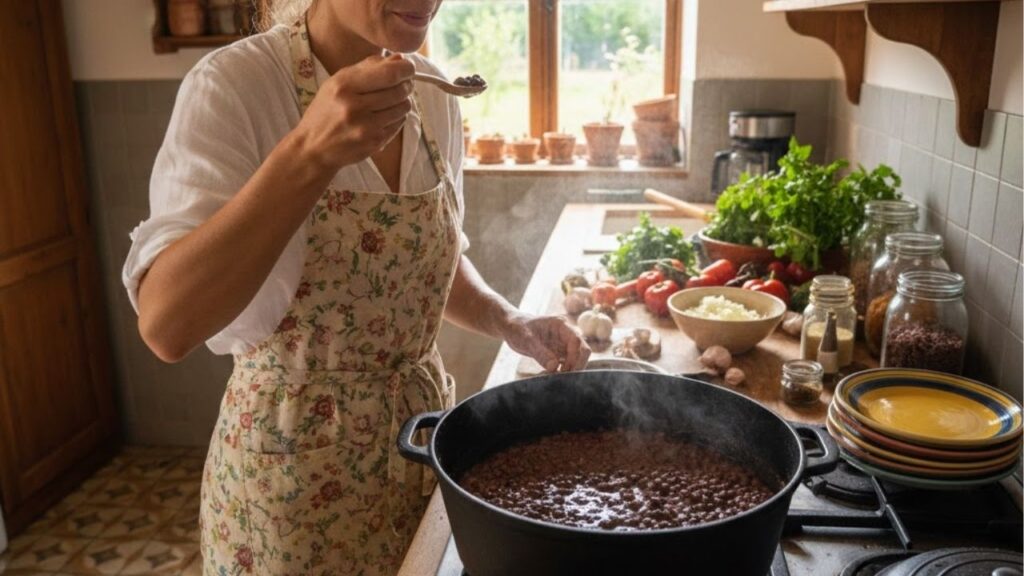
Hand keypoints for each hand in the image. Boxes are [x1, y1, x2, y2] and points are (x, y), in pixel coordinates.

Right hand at [294, 53, 414, 171]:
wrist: (313, 147)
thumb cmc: (326, 111)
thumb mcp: (338, 82)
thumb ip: (368, 67)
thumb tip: (399, 58)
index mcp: (344, 86)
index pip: (388, 74)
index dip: (405, 68)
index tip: (408, 67)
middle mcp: (355, 107)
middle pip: (399, 90)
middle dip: (406, 84)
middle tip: (404, 82)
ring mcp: (366, 127)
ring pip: (403, 107)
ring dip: (403, 101)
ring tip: (392, 100)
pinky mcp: (374, 143)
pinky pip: (399, 123)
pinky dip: (397, 116)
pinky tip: (385, 115)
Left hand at [501, 313, 590, 372]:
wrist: (511, 327)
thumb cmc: (517, 328)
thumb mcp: (525, 339)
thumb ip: (540, 352)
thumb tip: (554, 367)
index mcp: (561, 325)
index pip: (577, 341)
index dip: (574, 357)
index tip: (564, 370)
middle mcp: (566, 334)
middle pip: (582, 351)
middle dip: (576, 365)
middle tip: (562, 378)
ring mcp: (563, 344)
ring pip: (576, 359)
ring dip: (569, 371)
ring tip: (550, 378)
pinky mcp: (559, 353)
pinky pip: (567, 365)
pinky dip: (561, 372)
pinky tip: (547, 376)